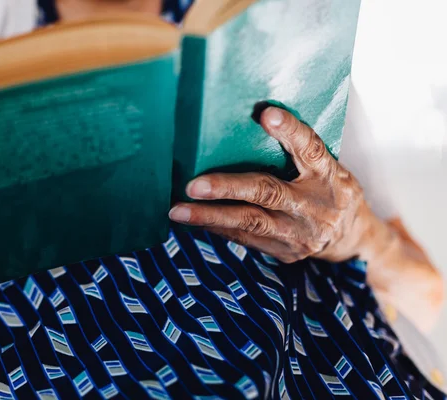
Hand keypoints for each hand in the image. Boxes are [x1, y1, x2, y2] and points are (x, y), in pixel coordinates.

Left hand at [169, 107, 372, 263]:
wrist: (352, 240)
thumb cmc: (331, 191)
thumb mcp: (328, 167)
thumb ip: (300, 151)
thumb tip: (257, 119)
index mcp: (328, 175)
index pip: (311, 148)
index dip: (290, 131)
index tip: (267, 114)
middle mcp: (314, 205)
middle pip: (268, 193)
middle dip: (228, 188)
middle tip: (195, 185)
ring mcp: (298, 233)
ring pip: (249, 222)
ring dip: (210, 216)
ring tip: (178, 210)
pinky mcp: (285, 252)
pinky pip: (245, 238)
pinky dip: (217, 227)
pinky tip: (192, 220)